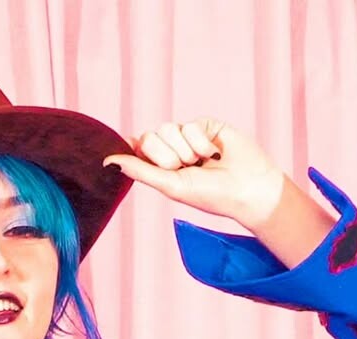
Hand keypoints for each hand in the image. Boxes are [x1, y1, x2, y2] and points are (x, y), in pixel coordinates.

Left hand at [104, 119, 284, 227]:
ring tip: (201, 163)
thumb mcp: (171, 186)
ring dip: (184, 149)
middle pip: (149, 137)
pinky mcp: (205, 125)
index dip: (134, 148)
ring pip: (168, 128)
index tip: (129, 145)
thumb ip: (140, 171)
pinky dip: (199, 141)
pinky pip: (189, 124)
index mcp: (161, 168)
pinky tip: (213, 153)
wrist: (248, 188)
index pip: (138, 150)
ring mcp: (188, 137)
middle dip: (164, 154)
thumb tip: (108, 162)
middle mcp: (173, 151)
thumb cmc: (210, 195)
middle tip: (181, 168)